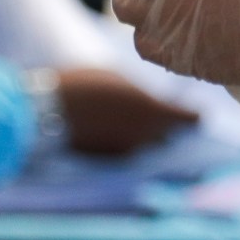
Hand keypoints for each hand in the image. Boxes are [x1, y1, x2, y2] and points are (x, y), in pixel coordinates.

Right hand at [57, 68, 198, 153]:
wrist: (47, 112)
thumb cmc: (82, 86)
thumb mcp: (116, 79)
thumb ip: (142, 93)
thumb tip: (154, 102)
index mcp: (154, 112)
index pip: (191, 119)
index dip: (192, 114)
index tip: (192, 110)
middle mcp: (147, 136)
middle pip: (169, 135)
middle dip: (167, 126)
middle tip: (160, 114)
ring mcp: (128, 151)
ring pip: (148, 145)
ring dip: (146, 135)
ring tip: (131, 120)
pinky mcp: (110, 160)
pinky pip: (129, 151)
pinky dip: (127, 142)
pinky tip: (113, 129)